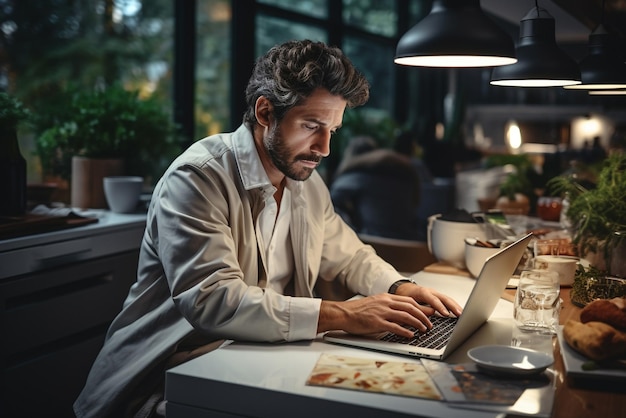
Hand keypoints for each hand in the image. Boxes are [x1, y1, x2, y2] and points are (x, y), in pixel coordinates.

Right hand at [318, 293, 437, 338]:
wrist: (343, 313)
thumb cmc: (357, 311)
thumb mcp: (375, 304)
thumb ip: (388, 307)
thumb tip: (402, 314)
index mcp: (386, 297)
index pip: (408, 301)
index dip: (421, 307)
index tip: (430, 312)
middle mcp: (385, 303)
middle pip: (410, 307)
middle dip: (423, 316)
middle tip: (430, 324)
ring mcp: (381, 312)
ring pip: (405, 316)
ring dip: (417, 323)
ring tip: (424, 330)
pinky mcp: (376, 322)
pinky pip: (394, 327)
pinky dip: (405, 331)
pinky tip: (411, 335)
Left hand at [395, 282, 462, 318]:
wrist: (405, 288)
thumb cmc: (405, 295)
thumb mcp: (408, 302)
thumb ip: (419, 308)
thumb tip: (430, 314)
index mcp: (423, 292)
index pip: (433, 299)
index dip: (440, 307)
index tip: (446, 314)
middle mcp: (431, 291)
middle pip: (444, 298)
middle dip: (453, 306)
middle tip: (460, 314)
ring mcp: (436, 294)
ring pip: (448, 299)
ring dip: (456, 306)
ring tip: (463, 314)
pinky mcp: (438, 297)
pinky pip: (447, 301)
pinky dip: (454, 306)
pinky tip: (458, 312)